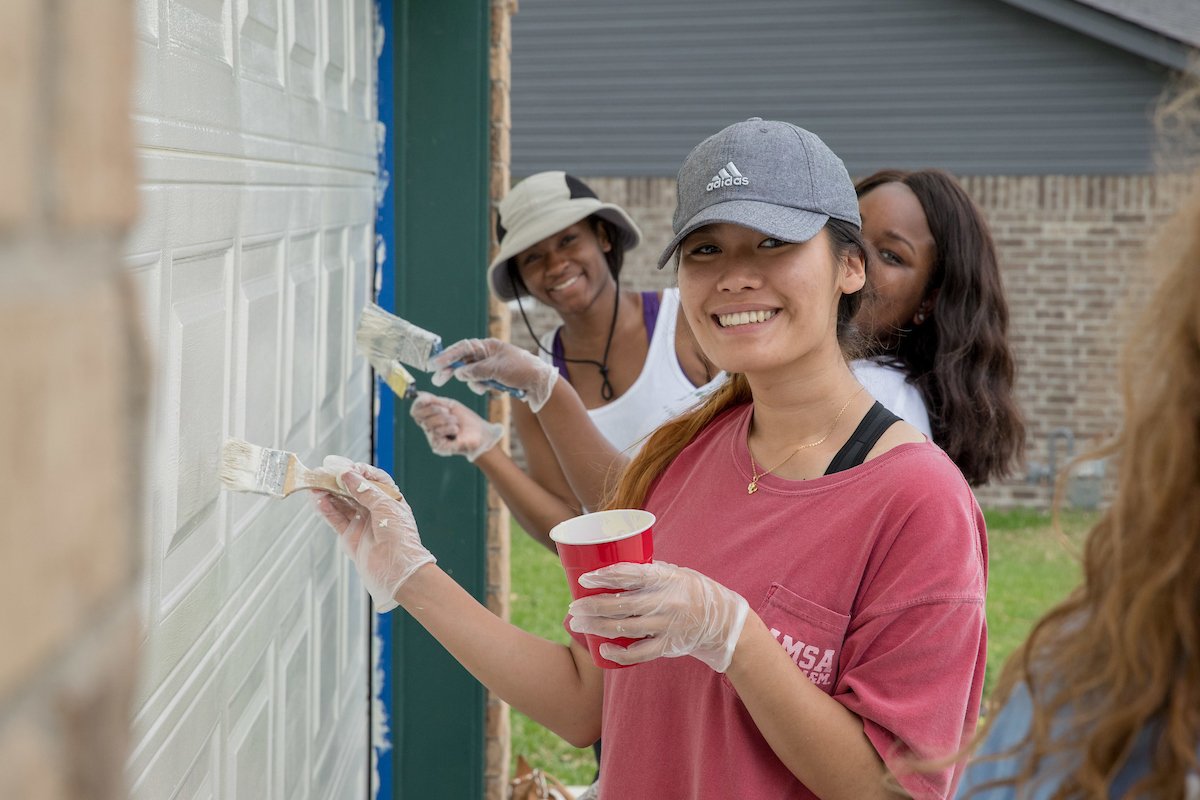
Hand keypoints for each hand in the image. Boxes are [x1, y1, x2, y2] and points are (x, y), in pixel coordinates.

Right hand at [310, 457, 434, 612]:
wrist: (398, 571)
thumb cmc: (400, 538)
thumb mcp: (385, 507)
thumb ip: (364, 491)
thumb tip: (348, 474)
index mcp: (390, 501)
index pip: (373, 480)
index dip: (359, 472)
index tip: (345, 467)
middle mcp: (376, 511)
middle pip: (354, 491)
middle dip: (339, 481)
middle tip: (322, 473)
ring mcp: (363, 524)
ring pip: (343, 504)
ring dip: (329, 494)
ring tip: (316, 485)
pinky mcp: (351, 537)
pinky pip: (337, 519)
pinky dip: (327, 510)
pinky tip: (319, 500)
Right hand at [409, 391, 503, 461]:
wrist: (480, 432)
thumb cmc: (466, 419)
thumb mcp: (450, 405)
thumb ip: (434, 400)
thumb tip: (419, 395)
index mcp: (429, 417)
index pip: (415, 410)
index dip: (419, 403)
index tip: (428, 398)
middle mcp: (428, 428)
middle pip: (420, 416)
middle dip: (436, 410)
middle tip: (449, 412)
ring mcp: (432, 438)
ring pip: (429, 424)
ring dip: (446, 420)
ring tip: (456, 423)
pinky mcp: (437, 447)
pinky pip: (436, 433)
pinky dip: (448, 428)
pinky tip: (456, 431)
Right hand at [430, 338, 557, 412]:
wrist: (539, 383)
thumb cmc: (521, 370)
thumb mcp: (497, 370)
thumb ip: (476, 371)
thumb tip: (459, 373)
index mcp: (488, 346)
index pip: (462, 348)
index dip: (446, 356)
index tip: (433, 364)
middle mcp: (487, 354)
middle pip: (462, 361)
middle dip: (451, 370)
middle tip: (438, 379)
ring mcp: (489, 366)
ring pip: (471, 375)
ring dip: (474, 382)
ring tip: (485, 386)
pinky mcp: (493, 377)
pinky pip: (480, 382)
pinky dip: (482, 386)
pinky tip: (492, 389)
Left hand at [567, 561, 749, 672]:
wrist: (723, 621)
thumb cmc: (692, 590)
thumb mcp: (675, 573)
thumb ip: (648, 572)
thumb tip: (611, 568)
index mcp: (666, 578)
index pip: (630, 574)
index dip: (604, 576)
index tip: (584, 579)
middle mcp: (666, 601)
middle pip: (621, 605)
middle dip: (592, 606)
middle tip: (573, 608)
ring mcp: (667, 626)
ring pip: (625, 628)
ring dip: (597, 627)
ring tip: (578, 624)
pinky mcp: (669, 645)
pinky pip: (640, 653)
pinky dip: (620, 653)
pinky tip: (603, 649)